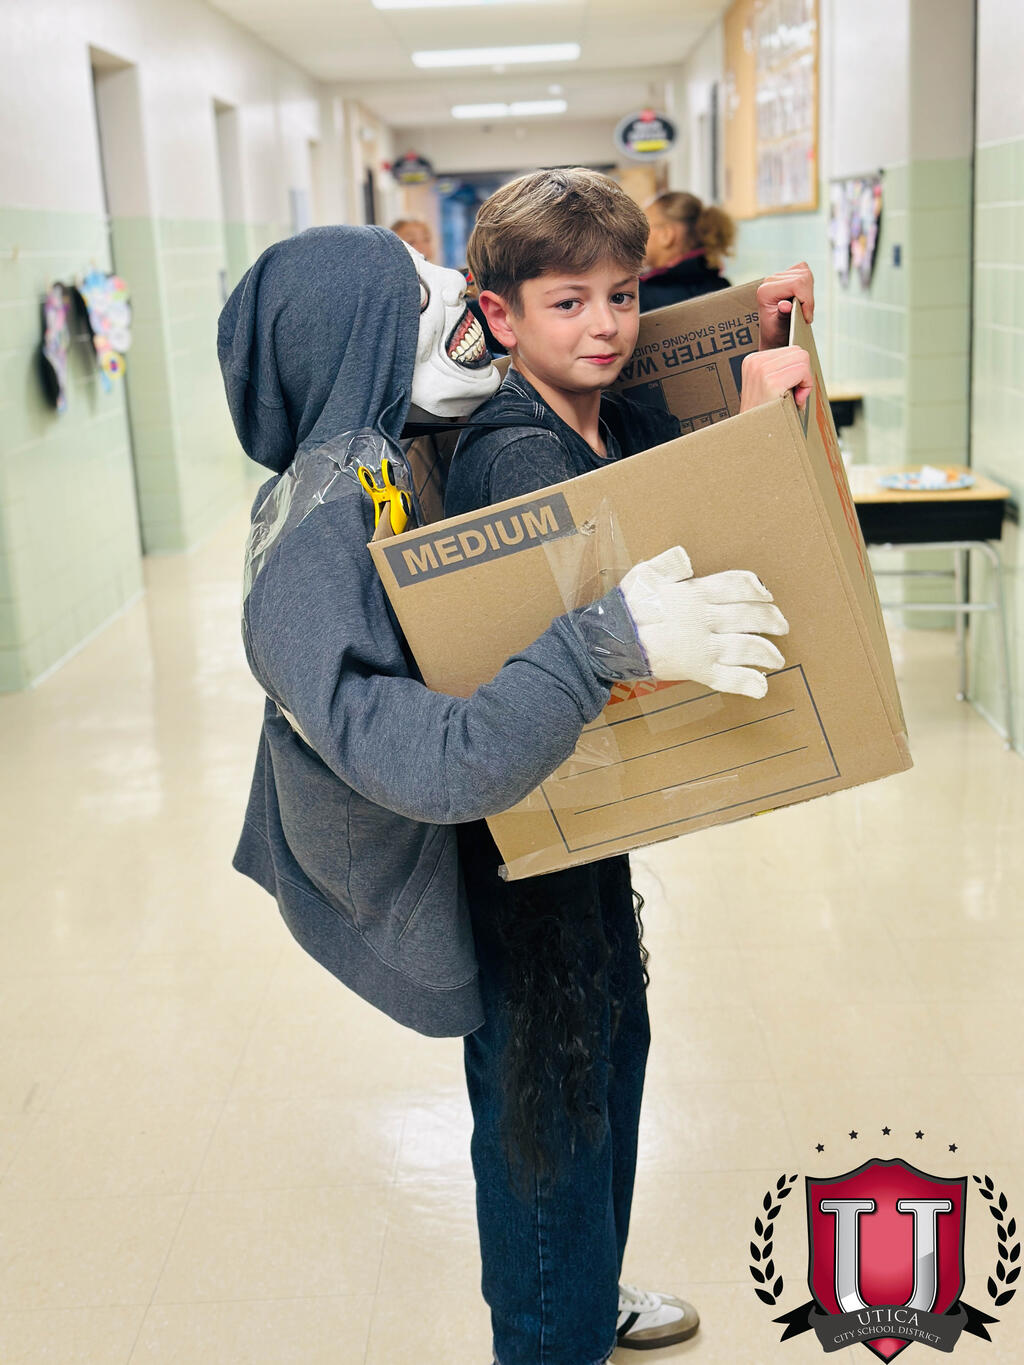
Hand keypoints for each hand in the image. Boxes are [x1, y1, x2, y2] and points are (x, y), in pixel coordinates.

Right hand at [618, 546, 787, 699]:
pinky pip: (727, 678)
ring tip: (777, 659)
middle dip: (770, 620)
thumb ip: (668, 564)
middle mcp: (705, 618)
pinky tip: (761, 688)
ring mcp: (702, 646)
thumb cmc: (624, 607)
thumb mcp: (643, 575)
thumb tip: (687, 557)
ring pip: (745, 647)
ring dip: (766, 653)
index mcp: (695, 593)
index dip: (756, 588)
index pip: (736, 585)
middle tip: (781, 626)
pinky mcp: (695, 670)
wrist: (607, 641)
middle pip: (748, 616)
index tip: (766, 594)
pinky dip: (747, 683)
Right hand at [739, 346, 813, 412]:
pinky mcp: (771, 381)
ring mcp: (761, 370)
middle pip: (799, 352)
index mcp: (753, 361)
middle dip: (802, 374)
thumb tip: (805, 362)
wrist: (752, 439)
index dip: (797, 372)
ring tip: (791, 399)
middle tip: (792, 396)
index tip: (787, 391)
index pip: (791, 351)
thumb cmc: (765, 417)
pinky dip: (806, 387)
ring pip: (803, 359)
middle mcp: (755, 362)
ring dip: (804, 381)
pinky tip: (794, 401)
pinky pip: (803, 371)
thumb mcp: (770, 388)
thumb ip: (784, 371)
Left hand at [757, 262, 814, 349]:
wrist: (773, 334)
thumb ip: (783, 316)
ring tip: (802, 309)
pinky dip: (807, 286)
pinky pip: (804, 272)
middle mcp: (770, 280)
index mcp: (766, 291)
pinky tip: (801, 298)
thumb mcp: (778, 328)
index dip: (807, 300)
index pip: (797, 284)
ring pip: (805, 274)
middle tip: (805, 315)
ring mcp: (777, 276)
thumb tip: (785, 306)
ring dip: (809, 294)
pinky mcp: (786, 275)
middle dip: (809, 298)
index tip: (807, 317)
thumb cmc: (775, 333)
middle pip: (803, 278)